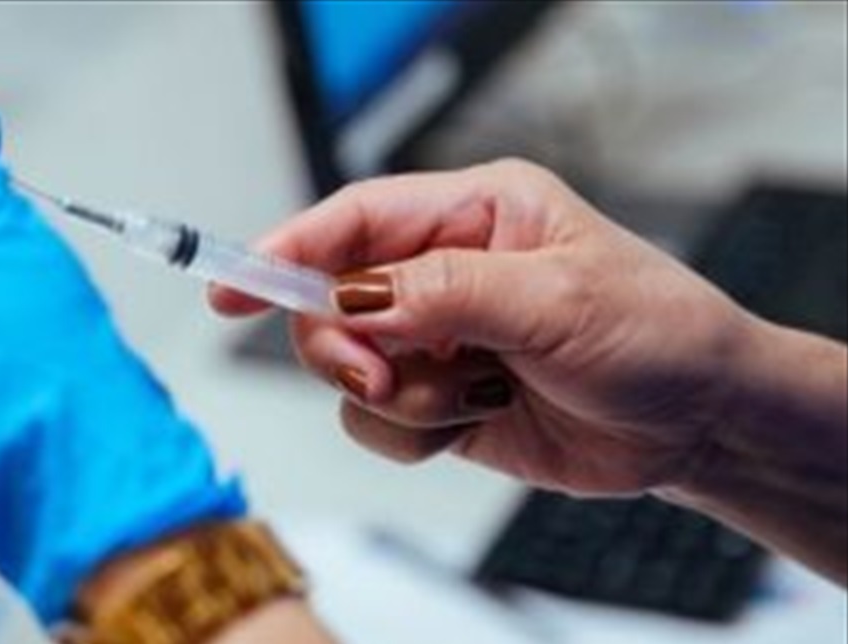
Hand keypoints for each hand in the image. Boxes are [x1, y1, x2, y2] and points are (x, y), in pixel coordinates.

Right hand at [211, 159, 756, 495]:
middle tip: (386, 374)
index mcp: (475, 214)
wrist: (697, 422)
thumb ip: (448, 292)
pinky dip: (414, 434)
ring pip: (350, 371)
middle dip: (349, 348)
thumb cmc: (656, 334)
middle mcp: (445, 272)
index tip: (231, 285)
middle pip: (332, 303)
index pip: (355, 221)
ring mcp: (439, 338)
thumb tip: (356, 297)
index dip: (286, 250)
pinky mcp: (440, 398)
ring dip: (400, 399)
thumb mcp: (558, 301)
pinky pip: (377, 424)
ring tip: (471, 397)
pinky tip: (475, 420)